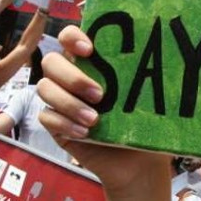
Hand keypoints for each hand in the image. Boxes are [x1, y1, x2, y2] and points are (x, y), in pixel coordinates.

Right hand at [38, 26, 171, 192]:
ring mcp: (60, 100)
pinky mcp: (55, 125)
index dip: (72, 36)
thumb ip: (138, 75)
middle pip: (51, 62)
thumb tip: (155, 53)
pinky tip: (85, 132)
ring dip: (69, 103)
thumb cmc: (142, 123)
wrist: (137, 164)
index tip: (90, 49)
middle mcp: (70, 76)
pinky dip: (65, 123)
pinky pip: (47, 117)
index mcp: (90, 61)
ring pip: (44, 88)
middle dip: (73, 76)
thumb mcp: (142, 97)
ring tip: (94, 119)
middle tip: (100, 94)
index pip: (68, 36)